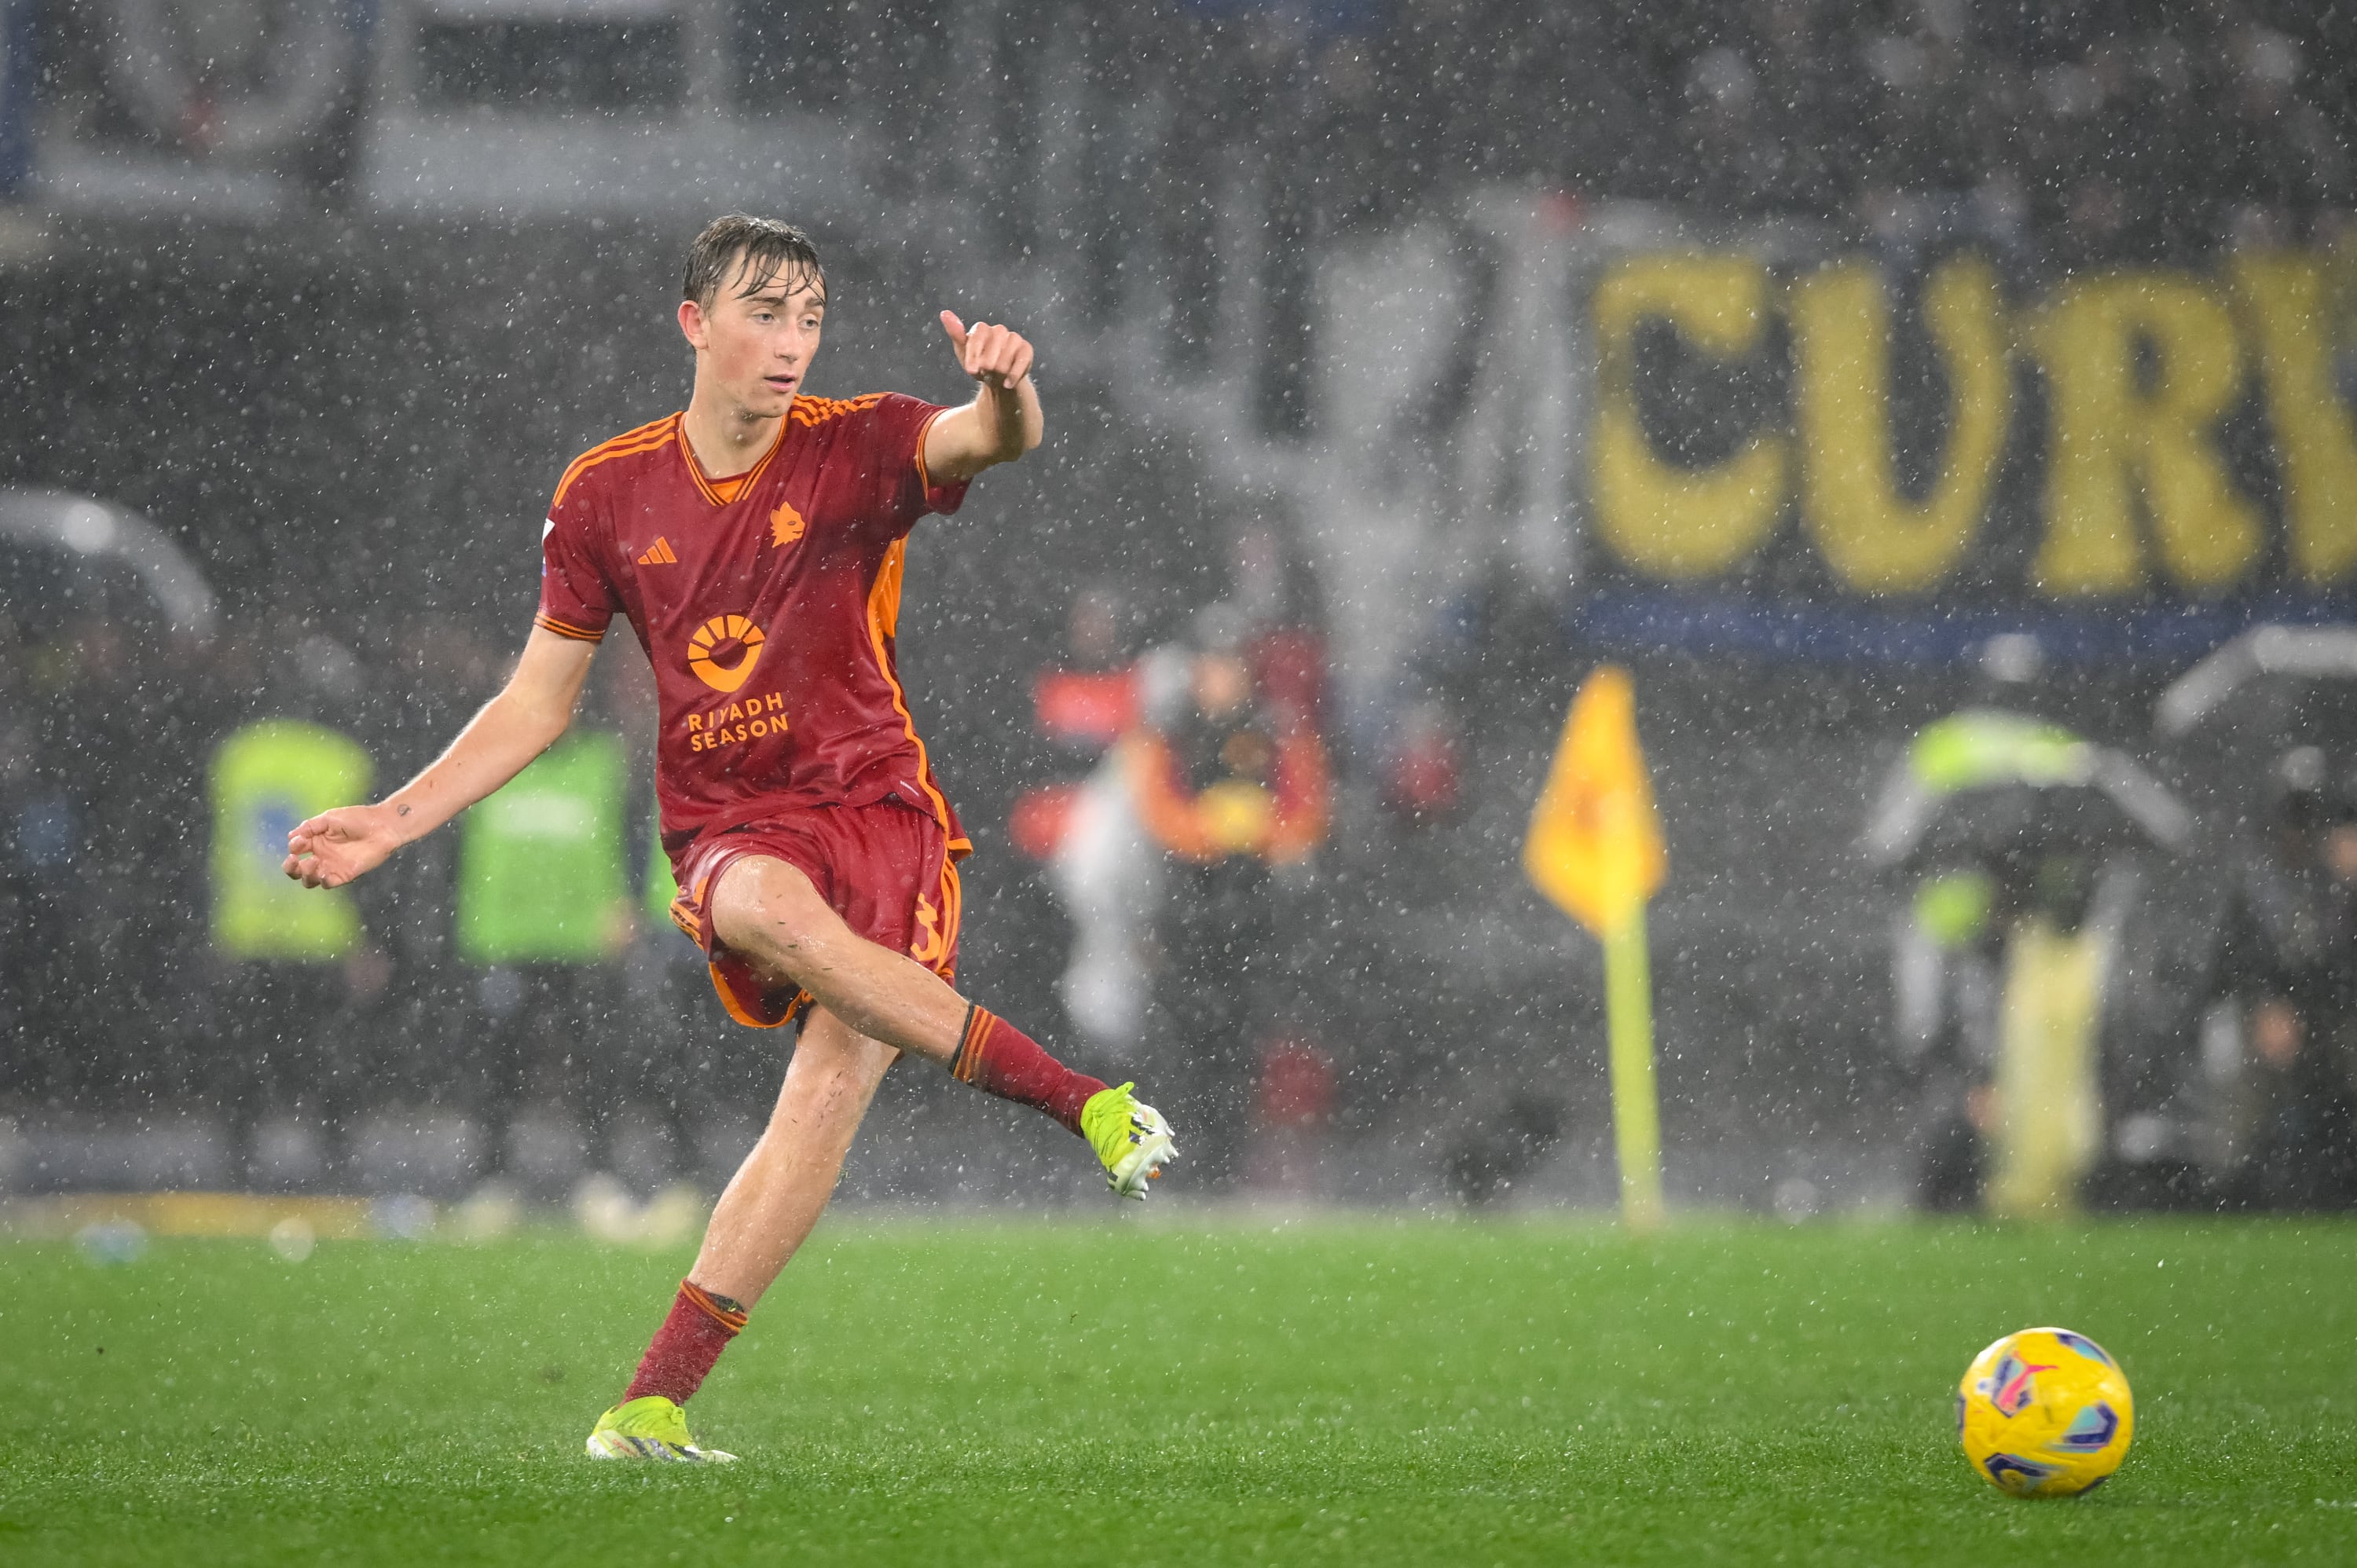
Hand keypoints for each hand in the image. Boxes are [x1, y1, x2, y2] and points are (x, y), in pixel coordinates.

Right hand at [283, 804, 403, 888]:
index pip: (295, 849)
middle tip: (294, 860)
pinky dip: (322, 881)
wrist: (383, 826)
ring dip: (305, 874)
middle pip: (296, 869)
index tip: (301, 840)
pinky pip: (327, 884)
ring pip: (308, 880)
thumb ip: (310, 826)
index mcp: (316, 841)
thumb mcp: (330, 818)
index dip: (294, 846)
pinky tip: (324, 872)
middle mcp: (321, 855)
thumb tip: (290, 837)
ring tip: (314, 862)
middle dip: (290, 867)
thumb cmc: (358, 818)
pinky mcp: (344, 875)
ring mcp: (332, 866)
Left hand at [939, 310, 1033, 389]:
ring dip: (1000, 369)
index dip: (975, 353)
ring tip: (995, 377)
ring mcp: (1014, 339)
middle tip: (985, 373)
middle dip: (988, 362)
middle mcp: (999, 330)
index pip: (979, 334)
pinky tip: (1007, 383)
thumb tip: (944, 313)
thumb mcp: (963, 352)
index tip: (970, 370)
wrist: (997, 380)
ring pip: (1008, 352)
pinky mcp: (1026, 350)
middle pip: (995, 341)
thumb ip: (955, 333)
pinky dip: (1014, 374)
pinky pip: (1022, 359)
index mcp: (982, 329)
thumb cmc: (978, 365)